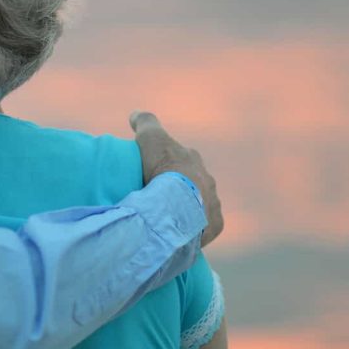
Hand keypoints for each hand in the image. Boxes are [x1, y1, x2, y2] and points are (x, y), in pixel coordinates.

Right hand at [130, 111, 222, 246]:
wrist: (177, 202)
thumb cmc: (164, 166)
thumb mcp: (151, 136)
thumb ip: (145, 122)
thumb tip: (135, 114)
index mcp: (194, 160)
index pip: (182, 158)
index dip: (169, 162)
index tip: (155, 169)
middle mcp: (208, 180)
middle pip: (193, 182)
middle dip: (180, 187)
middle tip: (159, 197)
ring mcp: (212, 204)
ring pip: (199, 205)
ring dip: (187, 209)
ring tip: (167, 219)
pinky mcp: (213, 226)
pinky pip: (203, 228)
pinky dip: (193, 230)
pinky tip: (179, 234)